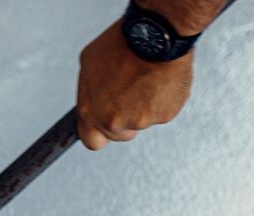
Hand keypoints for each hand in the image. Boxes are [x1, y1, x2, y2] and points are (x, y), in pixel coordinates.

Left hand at [75, 24, 193, 150]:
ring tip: (146, 79)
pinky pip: (162, 113)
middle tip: (131, 92)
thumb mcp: (88, 63)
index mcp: (91, 112)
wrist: (156, 36)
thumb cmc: (122, 43)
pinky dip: (162, 100)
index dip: (99, 133)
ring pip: (142, 122)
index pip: (92, 141)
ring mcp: (140, 121)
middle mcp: (114, 122)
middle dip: (125, 119)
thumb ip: (90, 92)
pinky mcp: (164, 115)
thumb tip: (93, 100)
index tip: (105, 125)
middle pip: (120, 134)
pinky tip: (160, 80)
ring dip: (144, 107)